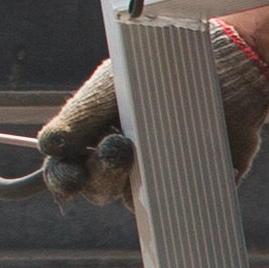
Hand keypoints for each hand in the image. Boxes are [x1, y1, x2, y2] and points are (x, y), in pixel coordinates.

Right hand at [34, 17, 268, 205]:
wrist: (221, 66)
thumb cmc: (155, 71)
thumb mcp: (111, 88)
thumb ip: (78, 117)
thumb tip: (47, 145)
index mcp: (94, 139)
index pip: (68, 170)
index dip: (63, 178)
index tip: (69, 176)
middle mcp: (123, 163)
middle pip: (98, 189)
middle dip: (101, 174)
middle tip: (118, 150)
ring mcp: (157, 175)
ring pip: (134, 199)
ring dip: (137, 180)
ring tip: (150, 149)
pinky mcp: (192, 184)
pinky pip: (181, 200)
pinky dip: (180, 189)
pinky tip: (184, 166)